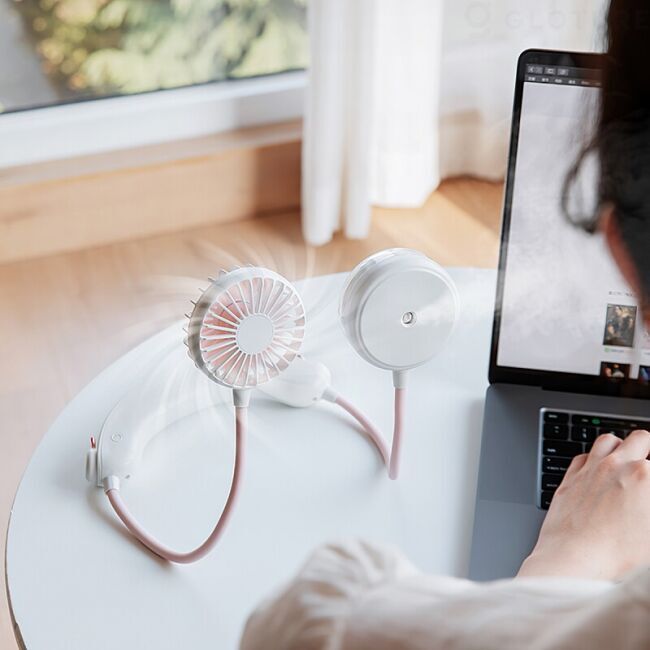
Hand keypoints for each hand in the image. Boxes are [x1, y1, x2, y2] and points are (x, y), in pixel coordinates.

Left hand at [518, 431, 649, 580]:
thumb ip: (648, 506)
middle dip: (649, 449)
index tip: (648, 491)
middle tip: (648, 466)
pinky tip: (599, 471)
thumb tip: (645, 501)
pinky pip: (584, 456)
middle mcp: (616, 465)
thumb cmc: (617, 556)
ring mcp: (591, 469)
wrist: (574, 561)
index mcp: (645, 477)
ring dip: (622, 447)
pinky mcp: (570, 478)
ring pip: (609, 440)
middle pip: (641, 439)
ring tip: (628, 459)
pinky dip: (594, 459)